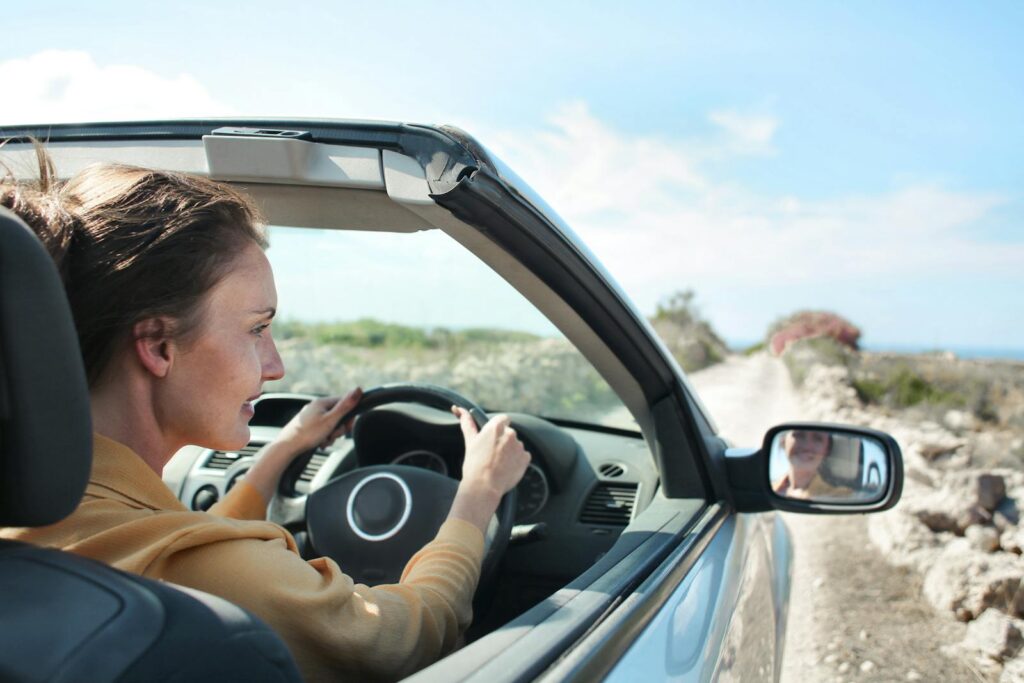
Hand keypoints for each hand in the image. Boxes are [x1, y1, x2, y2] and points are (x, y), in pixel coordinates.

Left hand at [278, 388, 362, 452]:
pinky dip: (323, 437)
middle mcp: (315, 406)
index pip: (344, 402)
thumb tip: (358, 389)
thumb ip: (345, 406)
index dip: (349, 415)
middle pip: (337, 415)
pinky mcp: (306, 425)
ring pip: (330, 424)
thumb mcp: (331, 420)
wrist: (287, 447)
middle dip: (338, 428)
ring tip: (324, 441)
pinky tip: (319, 443)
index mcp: (322, 402)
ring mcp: (310, 416)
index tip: (348, 426)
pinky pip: (321, 429)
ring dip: (331, 434)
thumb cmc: (308, 434)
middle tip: (333, 436)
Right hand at [447, 407, 530, 531]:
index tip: (492, 436)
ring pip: (515, 445)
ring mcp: (519, 446)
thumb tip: (460, 411)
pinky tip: (506, 468)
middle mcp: (510, 434)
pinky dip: (516, 460)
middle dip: (502, 441)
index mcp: (496, 427)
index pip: (502, 419)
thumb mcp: (470, 441)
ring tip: (497, 464)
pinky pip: (522, 456)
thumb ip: (468, 423)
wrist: (484, 486)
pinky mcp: (526, 458)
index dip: (498, 427)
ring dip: (509, 451)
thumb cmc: (474, 465)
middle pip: (508, 433)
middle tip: (491, 454)